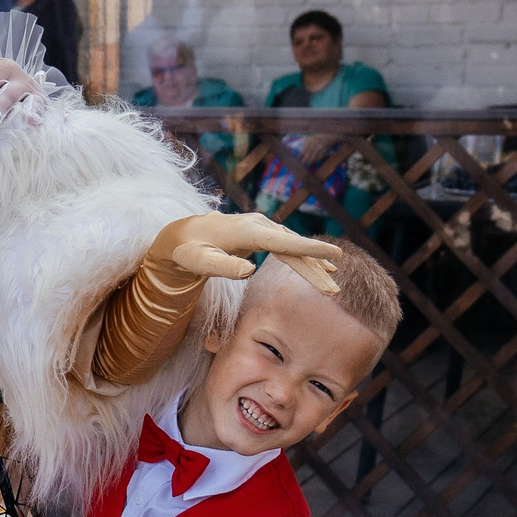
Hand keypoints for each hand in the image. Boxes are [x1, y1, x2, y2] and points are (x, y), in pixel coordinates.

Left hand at [152, 210, 340, 297]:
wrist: (181, 235)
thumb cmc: (188, 251)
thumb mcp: (199, 262)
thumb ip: (222, 267)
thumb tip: (249, 270)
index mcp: (246, 231)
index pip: (284, 242)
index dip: (310, 249)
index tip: (335, 254)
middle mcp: (258, 224)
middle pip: (293, 249)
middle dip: (314, 270)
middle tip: (333, 292)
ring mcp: (261, 226)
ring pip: (293, 248)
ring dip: (313, 266)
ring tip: (331, 286)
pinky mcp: (262, 232)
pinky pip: (288, 246)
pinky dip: (304, 257)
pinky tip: (321, 268)